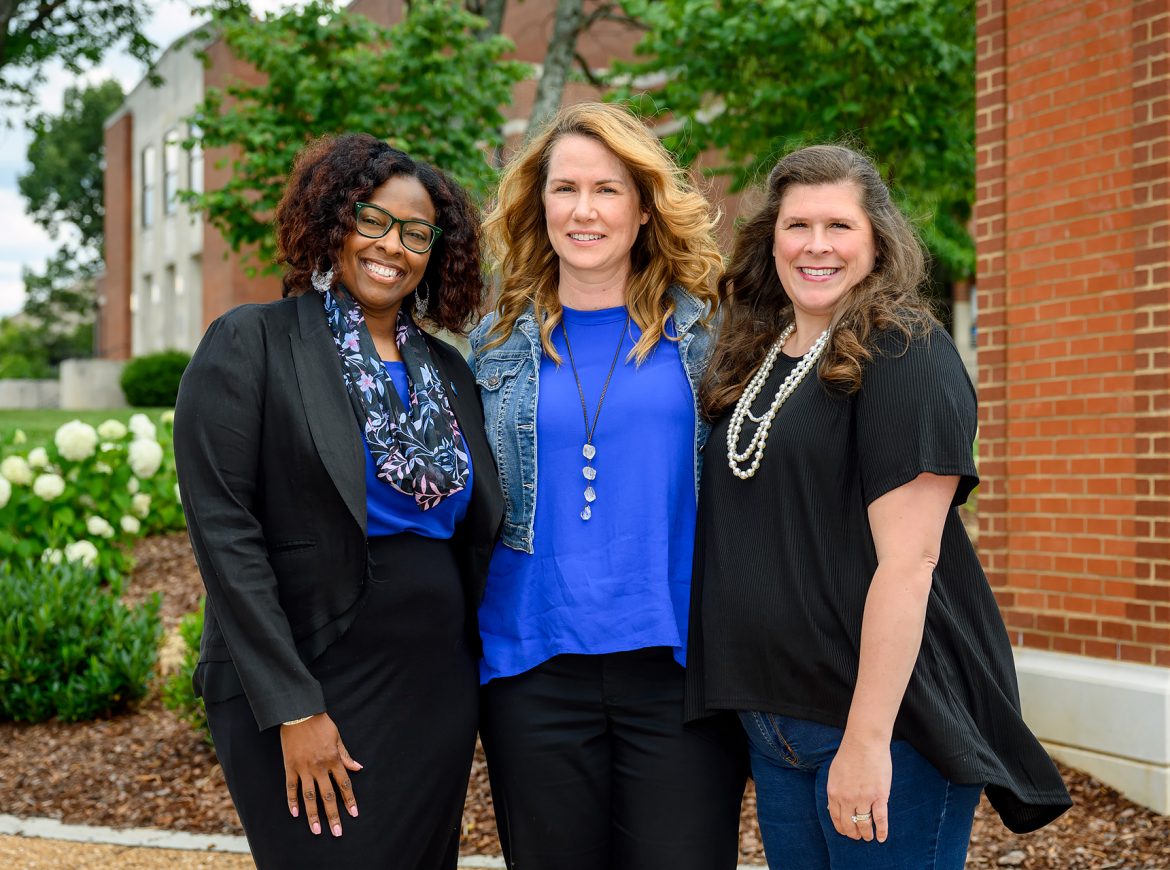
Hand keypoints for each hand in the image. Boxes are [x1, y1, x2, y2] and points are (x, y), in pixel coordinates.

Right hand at [280, 713, 362, 836]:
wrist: (299, 712)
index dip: (350, 800)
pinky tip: (295, 814)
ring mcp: (304, 768)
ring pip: (309, 796)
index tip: (354, 814)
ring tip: (316, 830)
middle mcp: (319, 767)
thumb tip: (358, 768)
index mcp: (333, 759)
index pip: (344, 785)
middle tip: (337, 832)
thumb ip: (346, 756)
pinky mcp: (290, 767)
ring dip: (313, 815)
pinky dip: (292, 801)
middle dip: (333, 815)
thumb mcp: (337, 737)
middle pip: (328, 796)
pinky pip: (291, 787)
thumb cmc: (320, 724)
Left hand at [825, 732, 890, 842]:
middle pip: (849, 824)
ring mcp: (863, 799)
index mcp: (834, 792)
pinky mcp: (879, 797)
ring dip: (866, 834)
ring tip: (869, 837)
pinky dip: (881, 831)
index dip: (841, 828)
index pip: (836, 818)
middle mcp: (846, 799)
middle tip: (858, 837)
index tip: (846, 832)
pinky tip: (882, 838)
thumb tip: (834, 806)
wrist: (865, 742)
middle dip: (853, 834)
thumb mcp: (835, 773)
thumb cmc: (850, 754)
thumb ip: (835, 790)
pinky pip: (880, 820)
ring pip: (864, 825)